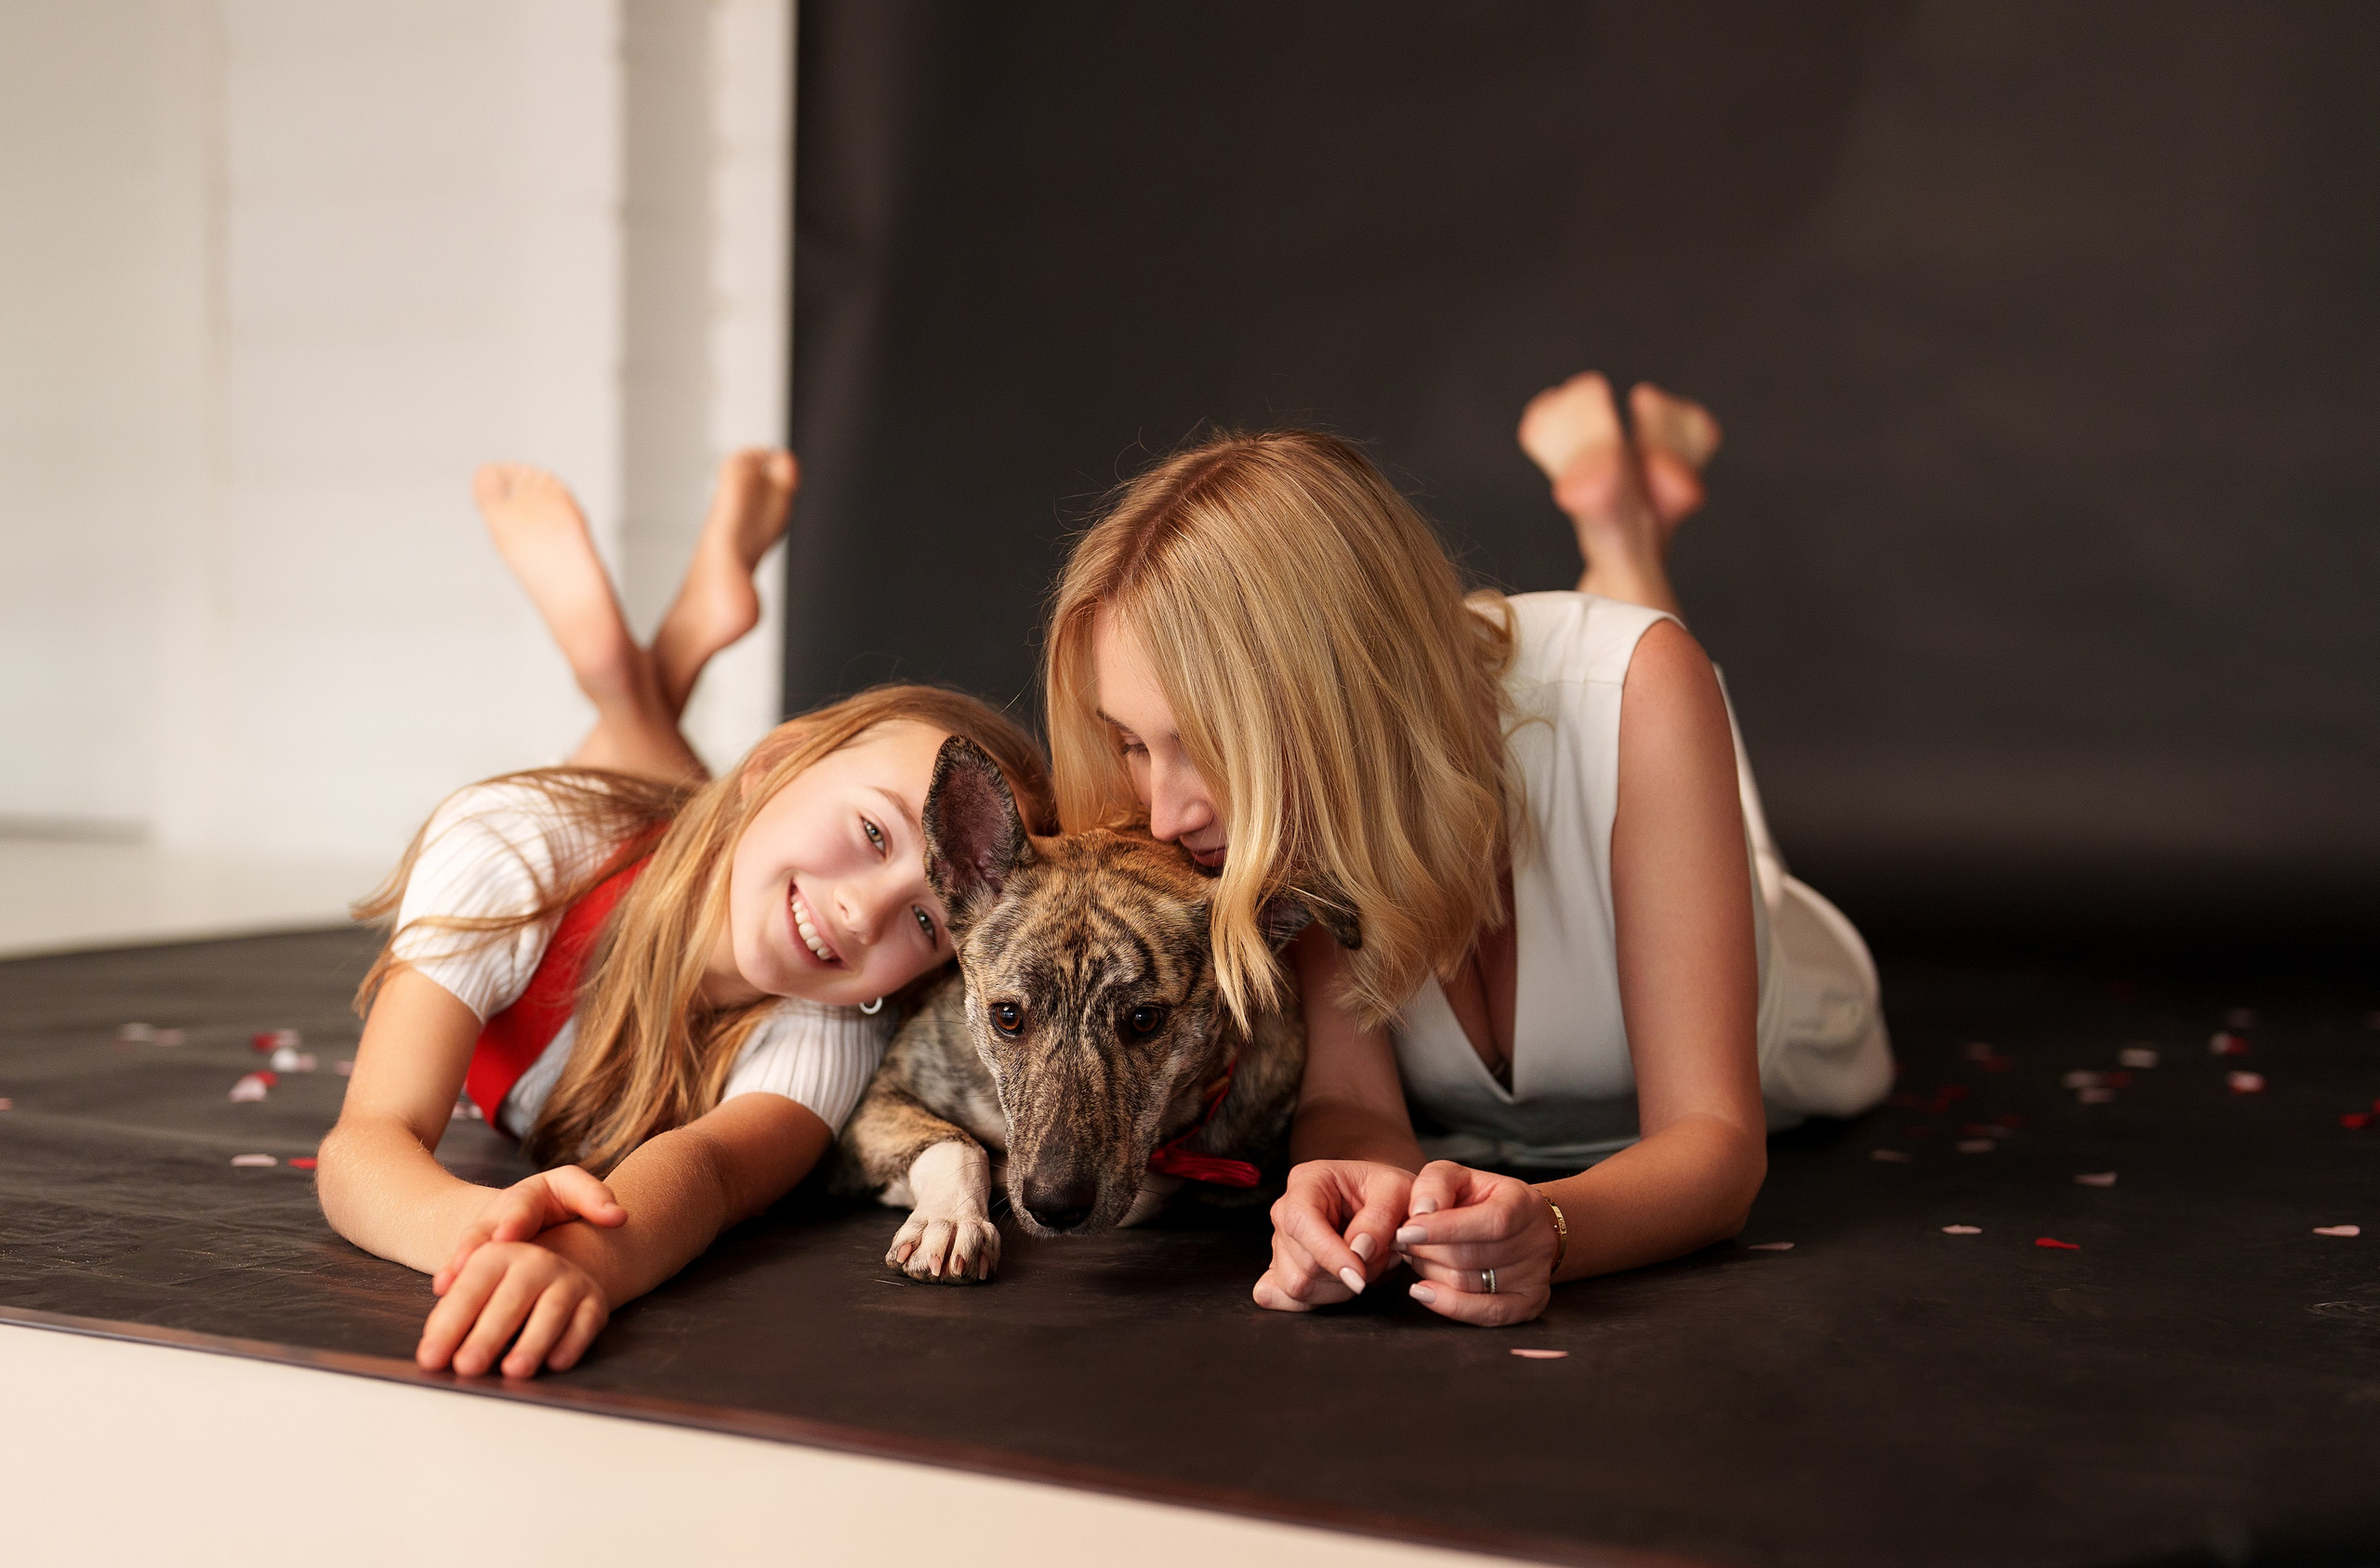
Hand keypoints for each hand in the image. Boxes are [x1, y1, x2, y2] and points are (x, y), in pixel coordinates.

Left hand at [418, 1240, 609, 1377]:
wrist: (553, 1274)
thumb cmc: (500, 1291)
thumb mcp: (474, 1291)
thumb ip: (451, 1314)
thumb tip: (431, 1348)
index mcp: (497, 1254)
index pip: (470, 1289)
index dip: (449, 1325)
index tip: (430, 1358)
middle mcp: (536, 1261)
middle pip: (510, 1299)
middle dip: (487, 1335)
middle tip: (466, 1367)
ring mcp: (568, 1279)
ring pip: (551, 1310)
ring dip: (532, 1342)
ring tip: (512, 1371)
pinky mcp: (594, 1300)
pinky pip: (586, 1321)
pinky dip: (572, 1343)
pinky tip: (554, 1364)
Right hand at [433, 1166, 624, 1294]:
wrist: (525, 1217)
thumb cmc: (558, 1203)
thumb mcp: (575, 1191)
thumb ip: (595, 1199)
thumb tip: (619, 1216)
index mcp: (526, 1198)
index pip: (521, 1206)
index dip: (513, 1220)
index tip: (508, 1234)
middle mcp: (497, 1217)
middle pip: (482, 1229)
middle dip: (474, 1245)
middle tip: (466, 1261)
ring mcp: (481, 1241)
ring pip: (466, 1252)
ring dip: (456, 1267)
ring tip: (448, 1284)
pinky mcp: (472, 1263)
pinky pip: (457, 1272)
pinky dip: (450, 1282)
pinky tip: (444, 1297)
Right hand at [1251, 1160, 1413, 1312]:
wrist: (1385, 1201)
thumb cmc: (1388, 1191)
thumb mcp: (1398, 1191)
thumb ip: (1381, 1217)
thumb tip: (1359, 1251)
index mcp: (1308, 1180)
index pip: (1301, 1221)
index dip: (1329, 1254)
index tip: (1360, 1276)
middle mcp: (1286, 1210)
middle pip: (1303, 1263)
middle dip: (1347, 1273)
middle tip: (1382, 1257)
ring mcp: (1279, 1242)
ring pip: (1298, 1286)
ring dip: (1339, 1288)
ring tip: (1365, 1265)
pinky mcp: (1279, 1268)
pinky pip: (1280, 1297)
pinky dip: (1314, 1300)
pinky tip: (1338, 1285)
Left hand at [1395, 1160, 1560, 1326]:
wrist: (1520, 1224)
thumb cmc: (1482, 1199)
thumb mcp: (1459, 1177)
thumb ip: (1436, 1183)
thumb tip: (1421, 1211)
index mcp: (1523, 1203)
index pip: (1491, 1221)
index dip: (1445, 1229)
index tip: (1406, 1232)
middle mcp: (1536, 1241)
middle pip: (1471, 1256)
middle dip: (1426, 1250)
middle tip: (1402, 1242)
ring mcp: (1535, 1276)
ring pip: (1469, 1284)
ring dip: (1430, 1272)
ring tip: (1416, 1257)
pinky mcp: (1529, 1303)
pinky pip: (1488, 1314)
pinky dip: (1450, 1305)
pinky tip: (1424, 1291)